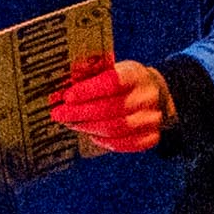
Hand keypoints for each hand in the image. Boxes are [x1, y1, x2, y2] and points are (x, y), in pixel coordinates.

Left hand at [45, 58, 171, 155]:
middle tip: (59, 114)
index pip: (112, 82)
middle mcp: (147, 97)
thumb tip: (64, 83)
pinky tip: (91, 134)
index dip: (88, 90)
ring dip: (88, 127)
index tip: (67, 97)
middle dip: (80, 113)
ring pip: (116, 128)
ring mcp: (152, 119)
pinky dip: (104, 141)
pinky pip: (124, 144)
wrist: (155, 93)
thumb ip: (91, 75)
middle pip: (111, 109)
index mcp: (136, 75)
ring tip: (71, 123)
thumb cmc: (124, 81)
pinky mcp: (151, 137)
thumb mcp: (111, 68)